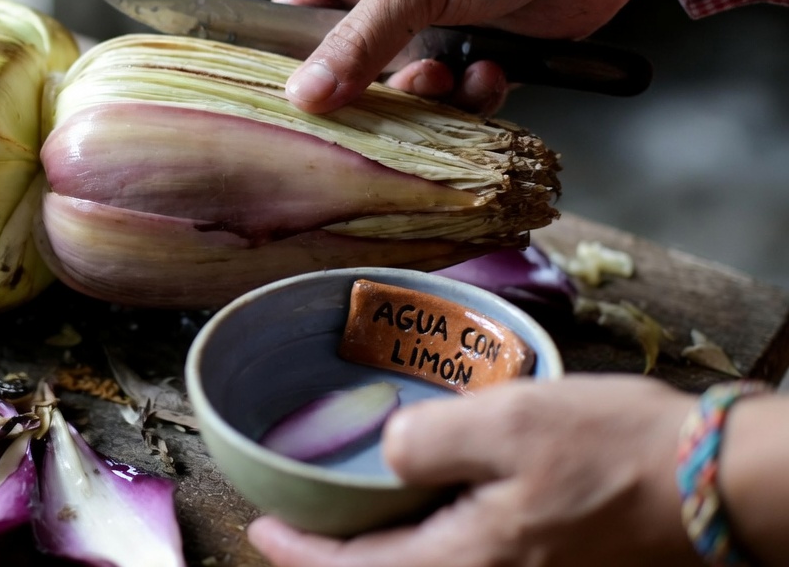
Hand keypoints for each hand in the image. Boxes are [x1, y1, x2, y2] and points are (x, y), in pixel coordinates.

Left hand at [248, 375, 700, 566]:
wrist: (716, 484)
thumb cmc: (617, 451)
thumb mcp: (511, 423)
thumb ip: (430, 440)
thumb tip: (386, 451)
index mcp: (469, 562)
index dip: (299, 555)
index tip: (258, 530)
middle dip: (334, 558)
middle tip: (292, 525)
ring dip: (378, 550)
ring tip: (344, 512)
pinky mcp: (549, 564)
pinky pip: (463, 559)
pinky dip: (423, 539)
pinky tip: (418, 503)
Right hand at [277, 0, 678, 113]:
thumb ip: (356, 43)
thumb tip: (303, 94)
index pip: (301, 7)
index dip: (289, 51)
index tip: (288, 95)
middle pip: (356, 60)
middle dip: (373, 85)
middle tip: (384, 95)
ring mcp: (442, 21)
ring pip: (408, 84)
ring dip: (428, 93)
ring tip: (449, 78)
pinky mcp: (485, 48)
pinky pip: (458, 92)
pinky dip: (472, 92)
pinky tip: (491, 74)